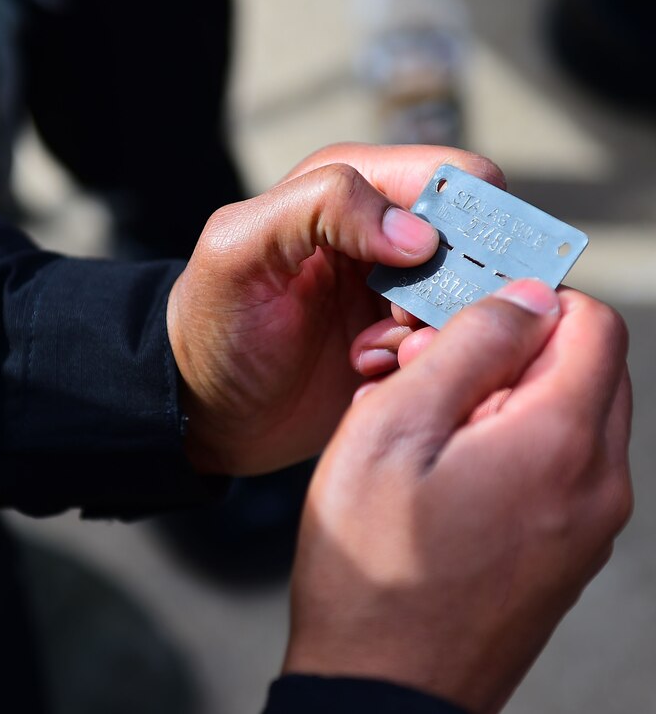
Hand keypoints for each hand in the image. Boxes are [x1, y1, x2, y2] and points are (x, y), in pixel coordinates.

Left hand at [167, 142, 505, 474]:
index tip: (430, 274)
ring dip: (434, 334)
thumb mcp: (241, 250)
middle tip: (400, 331)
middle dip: (455, 288)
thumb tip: (420, 235)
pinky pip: (453, 345)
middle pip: (477, 241)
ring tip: (372, 358)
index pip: (453, 177)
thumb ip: (321, 207)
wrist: (206, 409)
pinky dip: (425, 363)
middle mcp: (386, 231)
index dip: (462, 221)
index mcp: (351, 186)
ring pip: (472, 299)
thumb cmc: (213, 324)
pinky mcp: (405, 342)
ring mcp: (400, 290)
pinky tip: (368, 376)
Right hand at [283, 281, 632, 713]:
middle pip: (581, 366)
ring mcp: (589, 527)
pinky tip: (435, 475)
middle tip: (421, 374)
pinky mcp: (566, 555)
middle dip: (505, 350)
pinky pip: (554, 468)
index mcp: (560, 441)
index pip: (587, 319)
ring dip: (498, 400)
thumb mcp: (392, 431)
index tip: (456, 316)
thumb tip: (527, 297)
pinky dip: (505, 447)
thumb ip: (466, 349)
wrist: (383, 686)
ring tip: (418, 430)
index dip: (521, 299)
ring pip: (565, 416)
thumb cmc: (372, 565)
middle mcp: (598, 483)